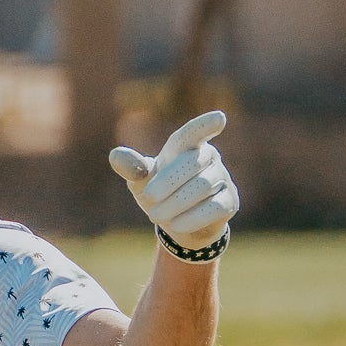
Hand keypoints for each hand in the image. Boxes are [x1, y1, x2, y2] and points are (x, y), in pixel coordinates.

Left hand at [108, 109, 237, 253]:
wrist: (179, 225)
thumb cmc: (160, 195)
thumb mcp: (142, 182)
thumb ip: (131, 168)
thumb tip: (115, 155)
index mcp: (186, 147)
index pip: (194, 133)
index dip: (205, 125)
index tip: (219, 119)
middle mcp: (209, 157)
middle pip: (191, 163)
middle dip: (167, 183)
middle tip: (149, 198)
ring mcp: (222, 178)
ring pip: (202, 186)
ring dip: (174, 204)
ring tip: (155, 216)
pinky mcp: (230, 201)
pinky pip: (214, 208)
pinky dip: (191, 218)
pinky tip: (176, 224)